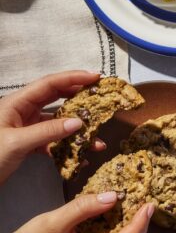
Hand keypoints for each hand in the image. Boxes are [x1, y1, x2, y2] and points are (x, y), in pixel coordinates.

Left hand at [0, 71, 104, 185]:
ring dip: (75, 129)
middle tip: (100, 98)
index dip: (73, 78)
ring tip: (96, 138)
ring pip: (56, 121)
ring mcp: (25, 127)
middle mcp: (22, 110)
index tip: (95, 77)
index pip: (50, 83)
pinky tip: (78, 156)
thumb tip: (79, 123)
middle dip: (78, 97)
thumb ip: (47, 131)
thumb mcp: (17, 143)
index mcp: (17, 102)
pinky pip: (50, 140)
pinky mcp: (26, 144)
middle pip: (55, 97)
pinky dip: (64, 146)